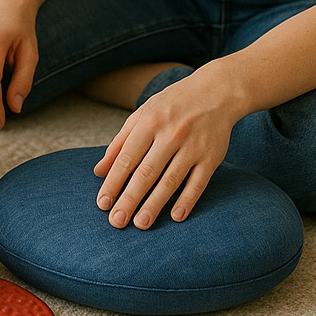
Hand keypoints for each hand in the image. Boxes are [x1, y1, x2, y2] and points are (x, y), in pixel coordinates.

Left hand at [93, 69, 235, 227]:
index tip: (102, 204)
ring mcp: (192, 146)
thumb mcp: (142, 114)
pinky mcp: (211, 157)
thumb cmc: (172, 105)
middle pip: (146, 172)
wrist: (216, 91)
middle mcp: (170, 134)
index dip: (113, 182)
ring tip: (141, 224)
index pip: (126, 158)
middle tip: (117, 221)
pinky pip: (198, 183)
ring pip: (170, 180)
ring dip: (154, 204)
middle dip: (130, 198)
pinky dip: (187, 200)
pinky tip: (175, 216)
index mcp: (149, 122)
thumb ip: (120, 142)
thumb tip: (99, 171)